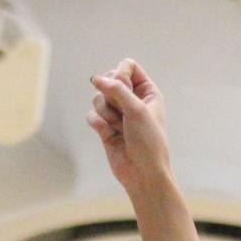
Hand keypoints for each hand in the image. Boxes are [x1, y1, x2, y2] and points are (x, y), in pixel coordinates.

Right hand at [85, 57, 171, 192]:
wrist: (143, 174)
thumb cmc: (148, 142)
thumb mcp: (137, 110)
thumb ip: (117, 89)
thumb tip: (95, 78)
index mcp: (147, 92)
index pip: (127, 66)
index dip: (121, 74)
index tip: (123, 87)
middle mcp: (132, 100)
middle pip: (109, 79)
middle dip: (112, 96)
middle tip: (123, 113)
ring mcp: (118, 114)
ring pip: (98, 98)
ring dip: (107, 113)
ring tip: (119, 128)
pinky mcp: (105, 128)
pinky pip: (92, 115)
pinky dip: (98, 124)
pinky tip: (109, 135)